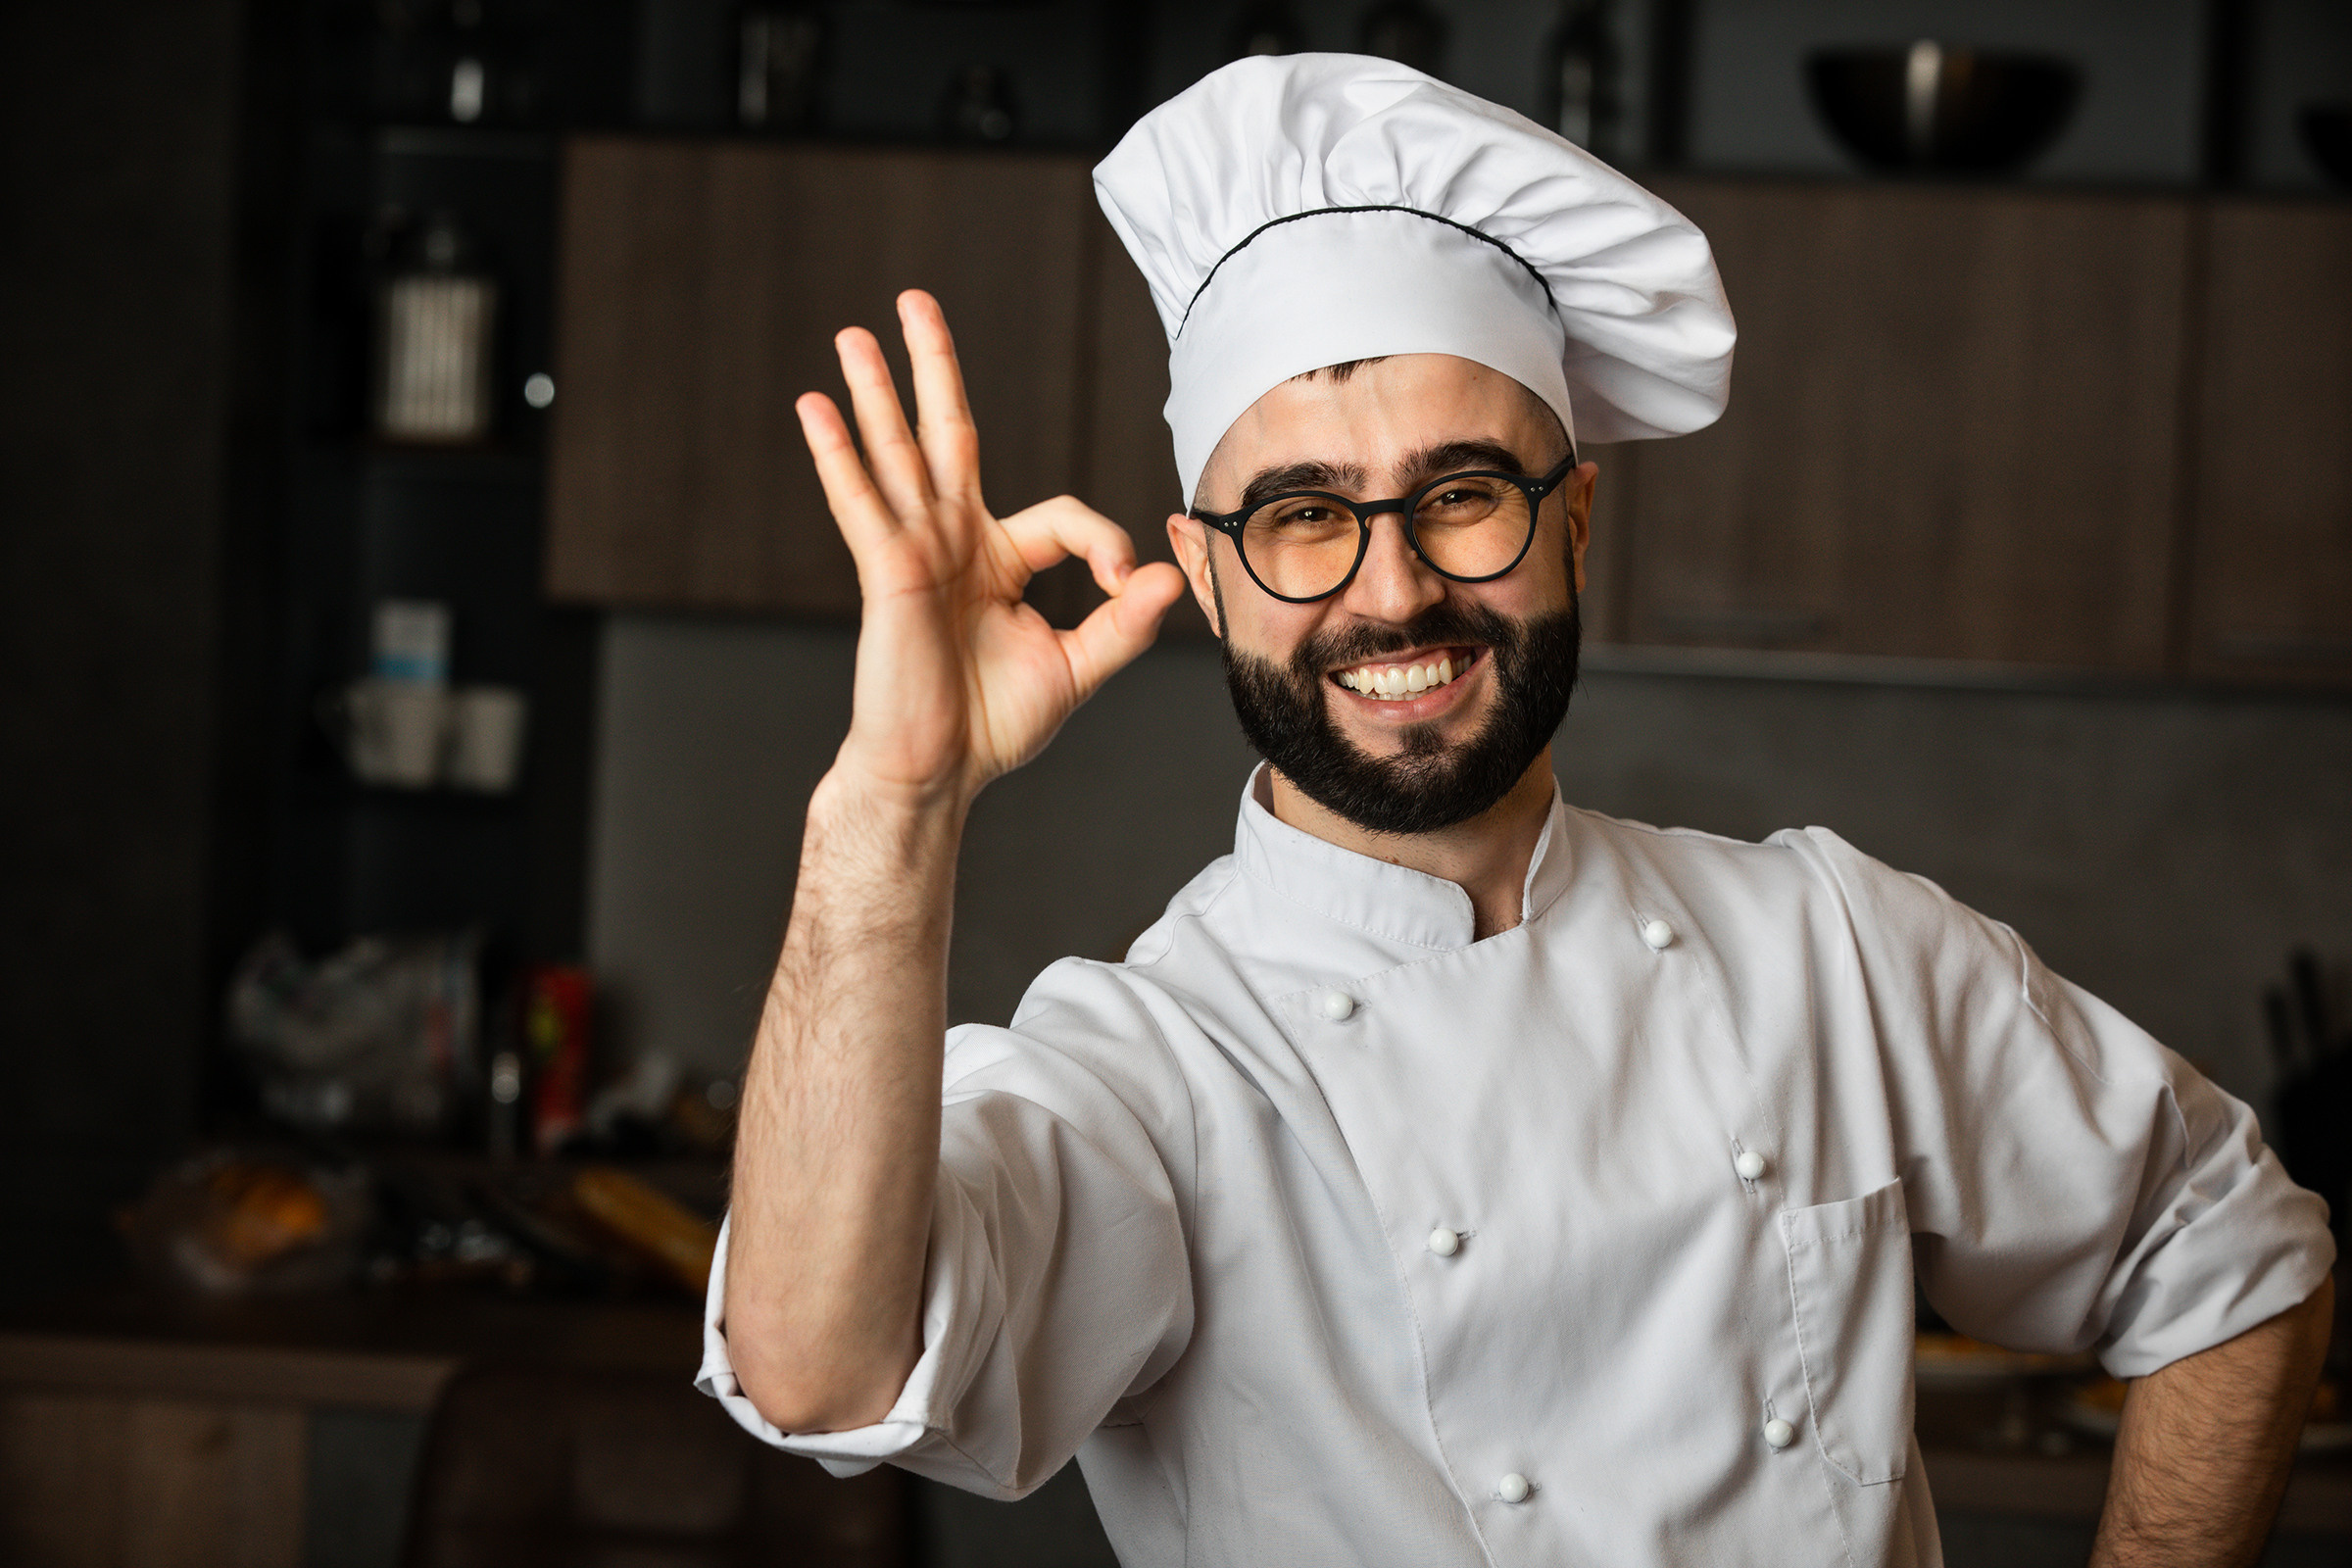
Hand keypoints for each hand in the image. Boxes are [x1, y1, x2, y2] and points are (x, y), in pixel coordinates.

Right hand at [797, 290, 1186, 803]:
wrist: (938, 772)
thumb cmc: (993, 727)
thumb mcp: (1076, 669)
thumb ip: (1121, 623)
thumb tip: (1163, 572)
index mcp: (999, 561)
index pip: (1060, 516)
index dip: (1100, 540)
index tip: (1122, 581)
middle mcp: (952, 543)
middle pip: (946, 435)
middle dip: (934, 368)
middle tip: (916, 301)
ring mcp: (915, 552)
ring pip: (897, 453)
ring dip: (876, 390)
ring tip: (853, 334)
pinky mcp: (887, 572)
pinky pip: (861, 501)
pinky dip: (838, 453)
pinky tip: (816, 407)